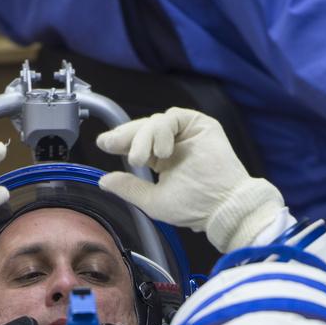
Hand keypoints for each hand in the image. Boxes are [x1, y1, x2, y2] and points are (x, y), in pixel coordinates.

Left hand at [95, 108, 284, 252]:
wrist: (222, 205)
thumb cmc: (194, 208)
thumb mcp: (153, 200)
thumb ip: (129, 188)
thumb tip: (103, 180)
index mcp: (162, 161)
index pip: (137, 145)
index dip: (119, 141)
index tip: (103, 143)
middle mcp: (173, 144)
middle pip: (142, 130)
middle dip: (125, 137)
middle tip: (112, 146)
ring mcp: (186, 134)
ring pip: (153, 122)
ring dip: (142, 138)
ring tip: (142, 159)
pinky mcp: (198, 124)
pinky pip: (171, 117)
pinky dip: (161, 131)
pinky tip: (162, 151)